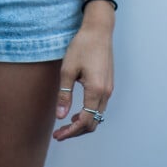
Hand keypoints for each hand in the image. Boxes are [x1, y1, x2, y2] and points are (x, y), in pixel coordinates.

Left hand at [52, 18, 113, 141]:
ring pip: (98, 116)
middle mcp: (106, 92)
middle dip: (76, 131)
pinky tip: (77, 112)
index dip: (71, 132)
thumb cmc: (82, 46)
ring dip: (83, 123)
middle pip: (94, 123)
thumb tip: (60, 116)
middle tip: (59, 133)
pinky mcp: (108, 84)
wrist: (98, 30)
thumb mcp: (68, 69)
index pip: (85, 121)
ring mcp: (109, 89)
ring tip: (66, 124)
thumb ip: (64, 94)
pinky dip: (89, 114)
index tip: (57, 135)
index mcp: (96, 90)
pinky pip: (100, 106)